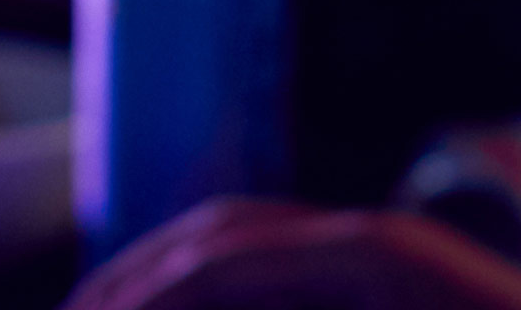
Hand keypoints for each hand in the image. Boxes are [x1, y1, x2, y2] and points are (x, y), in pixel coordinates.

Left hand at [67, 201, 520, 309]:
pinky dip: (198, 282)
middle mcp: (360, 248)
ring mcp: (382, 247)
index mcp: (354, 281)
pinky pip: (272, 260)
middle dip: (123, 279)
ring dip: (145, 281)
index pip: (225, 256)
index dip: (142, 284)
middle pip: (213, 235)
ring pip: (229, 241)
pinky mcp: (397, 258)